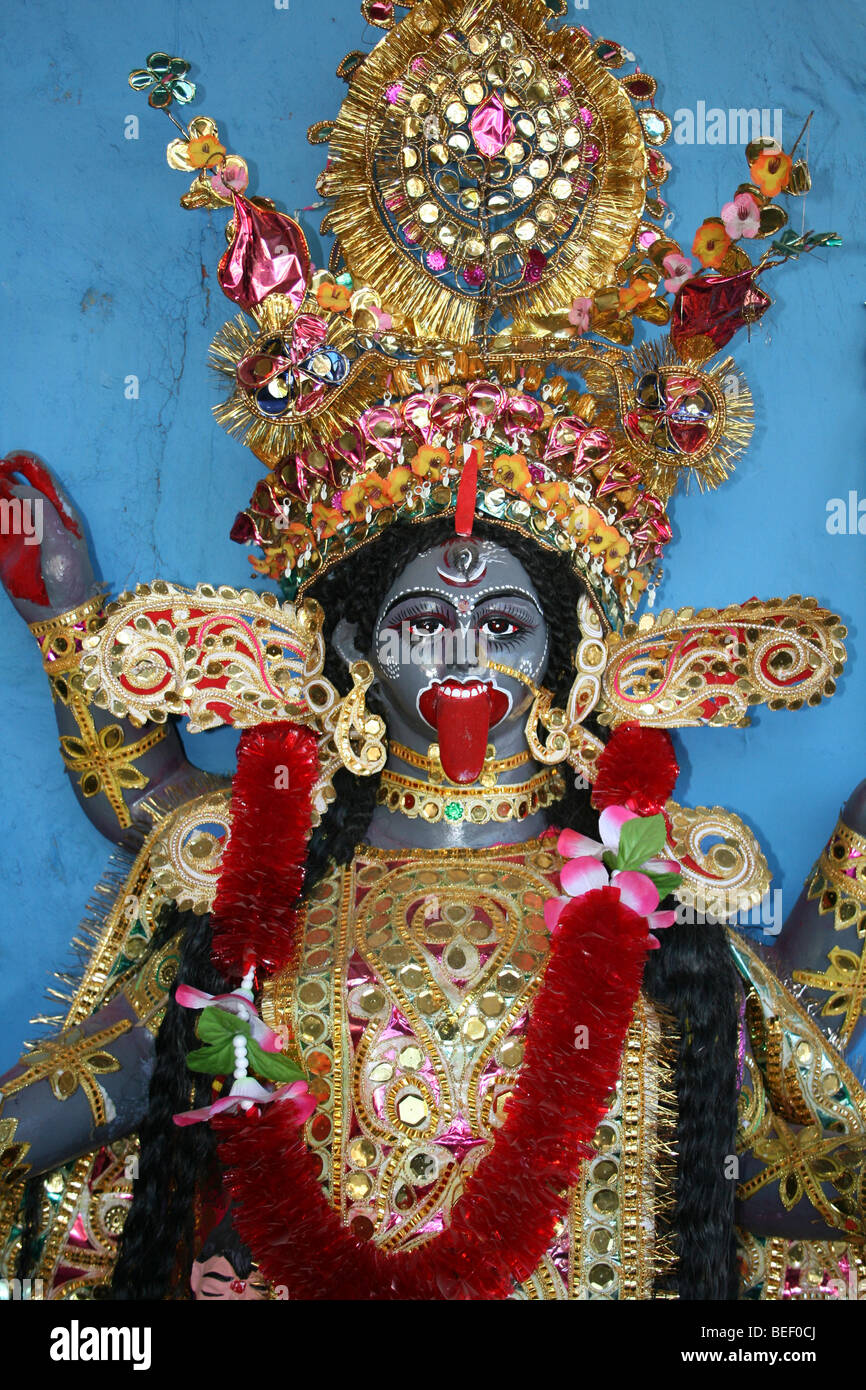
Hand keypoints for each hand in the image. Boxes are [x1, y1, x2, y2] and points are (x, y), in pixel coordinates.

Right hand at [0, 453, 97, 622]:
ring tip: (0, 513)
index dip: (21, 461)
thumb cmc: (70, 577)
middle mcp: (36, 515)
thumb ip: (40, 511)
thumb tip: (15, 485)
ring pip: (0, 504)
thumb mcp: (61, 539)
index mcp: (57, 508)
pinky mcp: (3, 548)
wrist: (61, 613)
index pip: (37, 473)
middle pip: (12, 483)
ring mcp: (18, 530)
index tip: (6, 461)